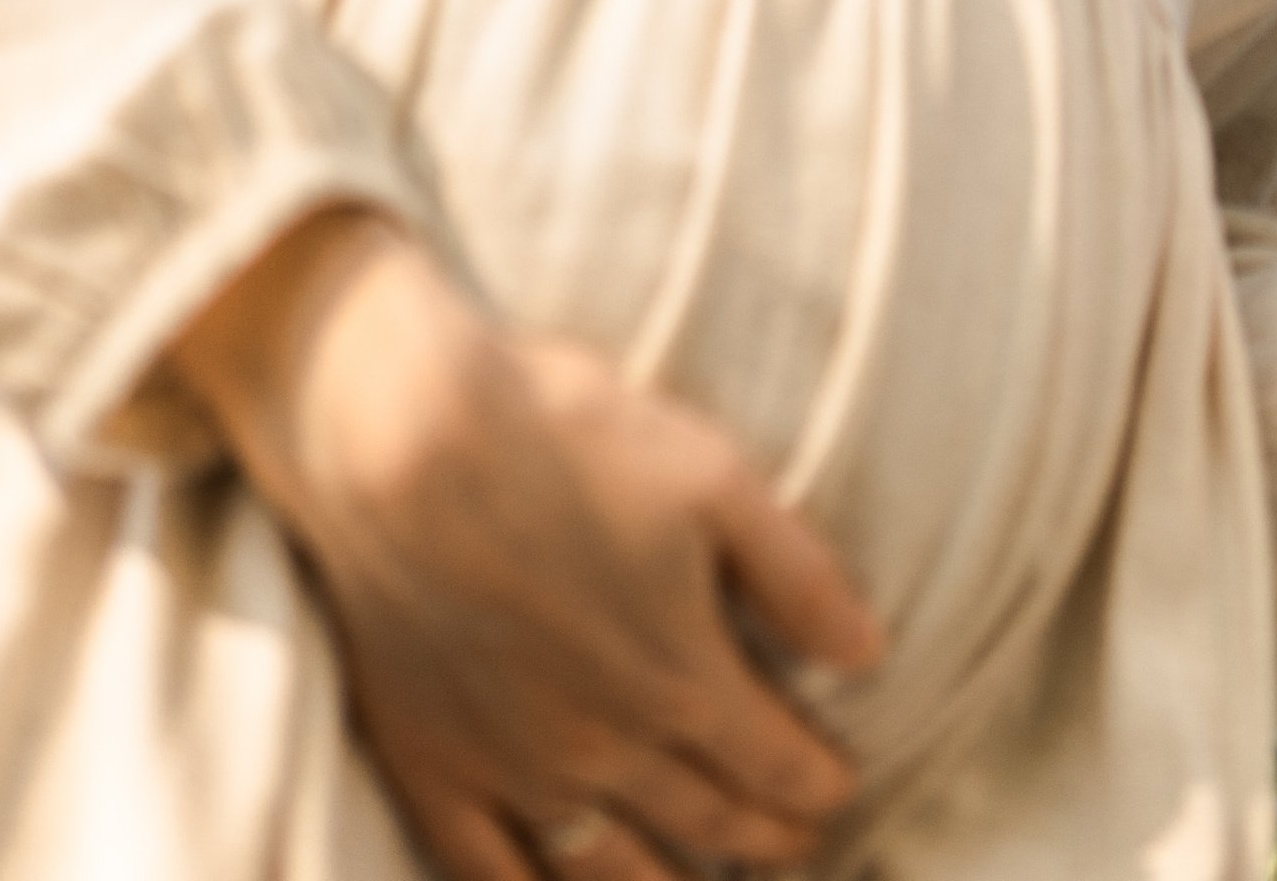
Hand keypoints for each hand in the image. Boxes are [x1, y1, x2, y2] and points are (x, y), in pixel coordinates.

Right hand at [172, 208, 882, 880]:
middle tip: (796, 845)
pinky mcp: (431, 762)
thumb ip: (798, 577)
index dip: (818, 784)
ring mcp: (511, 769)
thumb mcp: (716, 478)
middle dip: (763, 838)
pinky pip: (488, 871)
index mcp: (682, 679)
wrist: (406, 444)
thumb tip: (869, 653)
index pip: (775, 763)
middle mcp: (604, 748)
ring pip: (608, 866)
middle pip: (704, 820)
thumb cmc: (568, 440)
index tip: (843, 790)